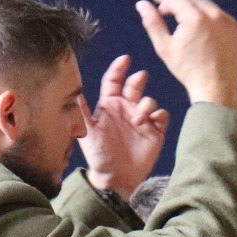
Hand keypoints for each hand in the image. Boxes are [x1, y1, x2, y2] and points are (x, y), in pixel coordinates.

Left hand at [80, 55, 167, 198]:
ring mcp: (142, 120)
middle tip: (139, 76)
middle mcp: (126, 109)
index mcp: (109, 106)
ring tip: (138, 118)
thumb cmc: (98, 155)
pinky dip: (159, 115)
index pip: (114, 81)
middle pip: (134, 86)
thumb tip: (74, 90)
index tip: (125, 59)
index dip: (119, 68)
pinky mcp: (155, 132)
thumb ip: (82, 110)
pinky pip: (162, 116)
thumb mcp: (87, 130)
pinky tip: (151, 120)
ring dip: (146, 103)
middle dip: (137, 79)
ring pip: (149, 101)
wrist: (115, 177)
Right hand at [134, 0, 236, 111]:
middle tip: (167, 12)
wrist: (217, 88)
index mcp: (195, 18)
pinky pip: (221, 17)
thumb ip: (152, 22)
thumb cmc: (188, 70)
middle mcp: (214, 16)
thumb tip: (142, 4)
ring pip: (207, 6)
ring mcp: (228, 22)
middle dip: (177, 3)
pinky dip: (211, 18)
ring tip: (184, 22)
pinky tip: (202, 29)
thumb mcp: (165, 46)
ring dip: (194, 9)